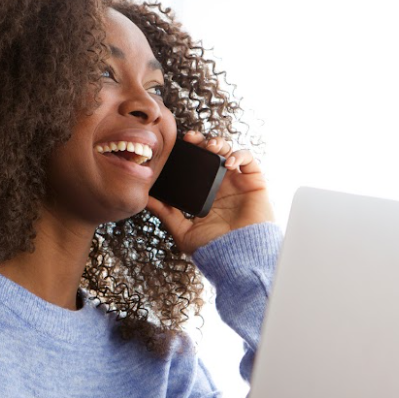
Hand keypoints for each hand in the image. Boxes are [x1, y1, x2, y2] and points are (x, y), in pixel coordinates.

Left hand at [146, 130, 274, 254]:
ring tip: (211, 147)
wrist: (238, 258)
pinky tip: (229, 162)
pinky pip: (249, 160)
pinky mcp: (254, 182)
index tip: (176, 147)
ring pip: (229, 152)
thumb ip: (165, 213)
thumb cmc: (214, 249)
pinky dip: (239, 155)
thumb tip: (144, 199)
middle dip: (201, 142)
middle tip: (191, 139)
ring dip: (219, 143)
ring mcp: (238, 182)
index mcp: (205, 194)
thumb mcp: (182, 230)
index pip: (195, 167)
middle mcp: (221, 186)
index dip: (187, 154)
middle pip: (211, 154)